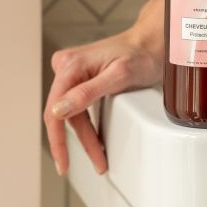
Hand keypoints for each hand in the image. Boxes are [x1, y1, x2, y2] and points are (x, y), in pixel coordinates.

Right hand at [44, 0, 163, 175]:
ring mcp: (73, 72)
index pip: (54, 110)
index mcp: (70, 65)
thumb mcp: (118, 76)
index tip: (64, 163)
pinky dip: (87, 124)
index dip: (58, 141)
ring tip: (99, 156)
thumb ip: (87, 93)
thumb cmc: (140, 54)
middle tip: (98, 162)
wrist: (152, 43)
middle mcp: (66, 67)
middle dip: (81, 142)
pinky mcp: (81, 77)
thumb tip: (58, 110)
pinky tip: (95, 138)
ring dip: (85, 136)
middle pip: (65, 115)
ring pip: (73, 113)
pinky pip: (78, 106)